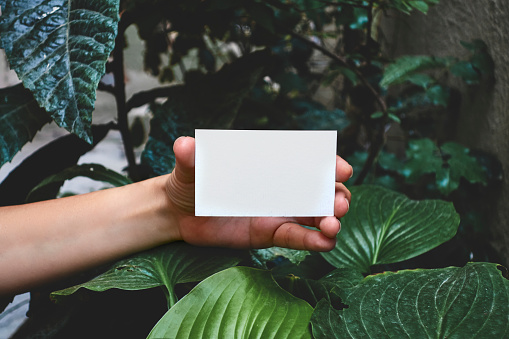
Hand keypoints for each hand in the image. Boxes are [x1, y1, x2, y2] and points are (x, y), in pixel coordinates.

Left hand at [166, 136, 351, 251]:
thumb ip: (191, 157)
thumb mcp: (190, 168)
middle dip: (336, 195)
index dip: (328, 163)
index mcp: (269, 163)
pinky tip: (325, 244)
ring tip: (332, 227)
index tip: (342, 170)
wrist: (180, 214)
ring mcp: (278, 211)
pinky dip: (313, 241)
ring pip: (314, 215)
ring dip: (330, 220)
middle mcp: (280, 186)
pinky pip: (296, 237)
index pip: (305, 159)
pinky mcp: (270, 233)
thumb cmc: (189, 182)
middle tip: (339, 204)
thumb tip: (184, 145)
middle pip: (318, 189)